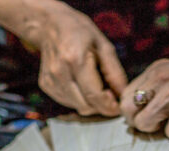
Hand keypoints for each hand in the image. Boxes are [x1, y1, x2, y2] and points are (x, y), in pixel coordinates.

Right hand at [19, 1, 127, 115]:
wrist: (49, 25)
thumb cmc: (79, 32)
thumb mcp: (103, 46)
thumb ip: (115, 72)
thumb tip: (123, 95)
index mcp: (76, 59)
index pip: (93, 95)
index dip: (108, 106)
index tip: (118, 108)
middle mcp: (60, 72)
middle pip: (86, 105)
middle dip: (101, 106)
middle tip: (109, 95)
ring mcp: (51, 80)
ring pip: (78, 107)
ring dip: (90, 103)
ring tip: (94, 85)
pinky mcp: (46, 85)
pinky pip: (69, 103)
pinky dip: (79, 99)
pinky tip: (81, 84)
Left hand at [120, 46, 168, 138]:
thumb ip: (158, 85)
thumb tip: (141, 107)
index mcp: (155, 70)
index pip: (125, 94)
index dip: (131, 110)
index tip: (144, 114)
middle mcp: (160, 80)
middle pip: (128, 110)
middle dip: (139, 121)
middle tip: (155, 122)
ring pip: (144, 123)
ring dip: (156, 129)